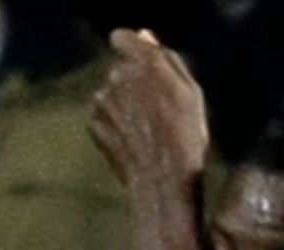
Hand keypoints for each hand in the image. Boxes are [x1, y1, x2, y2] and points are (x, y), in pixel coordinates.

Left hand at [89, 30, 210, 192]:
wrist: (163, 179)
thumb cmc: (185, 134)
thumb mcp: (189, 91)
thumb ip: (165, 58)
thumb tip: (145, 35)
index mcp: (144, 62)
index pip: (122, 37)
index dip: (131, 48)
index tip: (141, 64)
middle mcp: (118, 76)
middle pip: (120, 69)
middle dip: (133, 82)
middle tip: (157, 110)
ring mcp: (102, 100)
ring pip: (112, 94)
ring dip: (124, 105)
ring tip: (147, 130)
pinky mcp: (93, 123)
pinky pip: (104, 116)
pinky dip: (116, 124)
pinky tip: (133, 142)